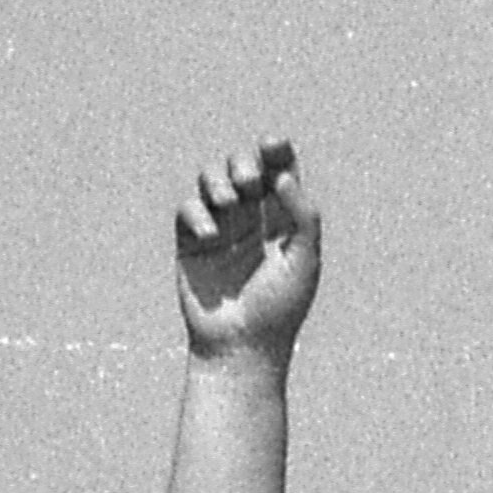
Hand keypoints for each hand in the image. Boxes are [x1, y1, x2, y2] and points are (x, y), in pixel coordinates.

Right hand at [175, 141, 320, 359]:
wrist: (240, 347)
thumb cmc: (280, 309)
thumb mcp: (305, 260)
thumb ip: (303, 215)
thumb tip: (283, 175)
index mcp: (282, 219)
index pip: (278, 171)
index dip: (275, 151)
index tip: (273, 145)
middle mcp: (250, 218)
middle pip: (242, 168)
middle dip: (243, 165)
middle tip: (249, 186)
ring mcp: (219, 229)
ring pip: (211, 180)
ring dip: (217, 180)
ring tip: (227, 202)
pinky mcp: (191, 244)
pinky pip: (187, 209)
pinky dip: (197, 212)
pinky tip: (210, 234)